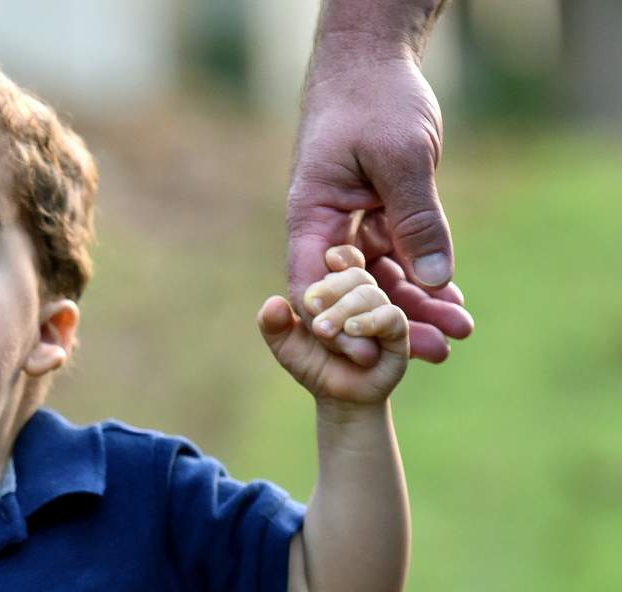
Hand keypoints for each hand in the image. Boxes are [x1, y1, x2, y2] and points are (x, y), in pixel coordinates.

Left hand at [260, 245, 407, 404]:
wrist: (337, 396)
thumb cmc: (313, 363)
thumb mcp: (285, 344)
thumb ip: (273, 324)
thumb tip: (273, 303)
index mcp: (340, 290)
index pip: (344, 261)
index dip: (338, 257)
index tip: (326, 261)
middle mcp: (364, 296)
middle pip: (356, 275)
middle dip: (332, 289)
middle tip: (312, 306)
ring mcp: (382, 313)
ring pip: (370, 294)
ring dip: (345, 309)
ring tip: (324, 329)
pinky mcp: (397, 334)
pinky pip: (390, 317)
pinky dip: (369, 321)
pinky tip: (351, 329)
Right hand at [288, 53, 472, 364]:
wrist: (371, 61)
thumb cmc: (373, 101)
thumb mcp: (400, 158)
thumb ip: (416, 218)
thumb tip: (433, 280)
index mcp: (311, 215)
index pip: (315, 284)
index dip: (339, 323)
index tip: (370, 352)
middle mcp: (327, 227)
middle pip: (356, 291)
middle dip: (393, 323)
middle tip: (436, 352)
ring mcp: (354, 222)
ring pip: (383, 277)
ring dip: (417, 305)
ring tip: (458, 332)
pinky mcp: (380, 213)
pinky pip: (401, 255)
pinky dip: (425, 277)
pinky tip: (453, 302)